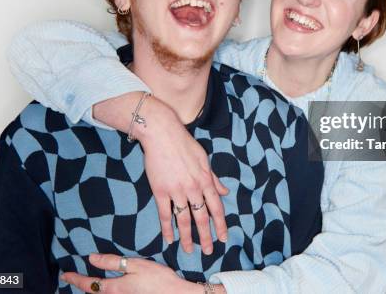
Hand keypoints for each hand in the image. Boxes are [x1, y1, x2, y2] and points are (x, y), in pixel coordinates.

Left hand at [61, 253, 200, 293]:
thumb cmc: (158, 279)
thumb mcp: (135, 265)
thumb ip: (112, 262)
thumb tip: (92, 258)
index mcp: (115, 289)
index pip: (90, 284)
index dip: (76, 279)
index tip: (65, 274)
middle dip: (82, 287)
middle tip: (72, 279)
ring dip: (93, 291)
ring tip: (87, 284)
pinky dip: (104, 293)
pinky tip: (109, 288)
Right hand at [139, 97, 228, 253]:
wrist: (162, 134)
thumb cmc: (184, 144)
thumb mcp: (204, 159)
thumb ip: (213, 178)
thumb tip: (224, 192)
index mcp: (205, 180)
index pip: (216, 207)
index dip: (220, 224)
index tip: (223, 238)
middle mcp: (193, 188)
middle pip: (201, 217)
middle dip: (205, 236)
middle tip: (208, 251)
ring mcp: (176, 190)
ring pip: (184, 219)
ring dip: (187, 237)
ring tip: (188, 251)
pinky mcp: (160, 191)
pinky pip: (165, 214)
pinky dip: (167, 228)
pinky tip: (169, 239)